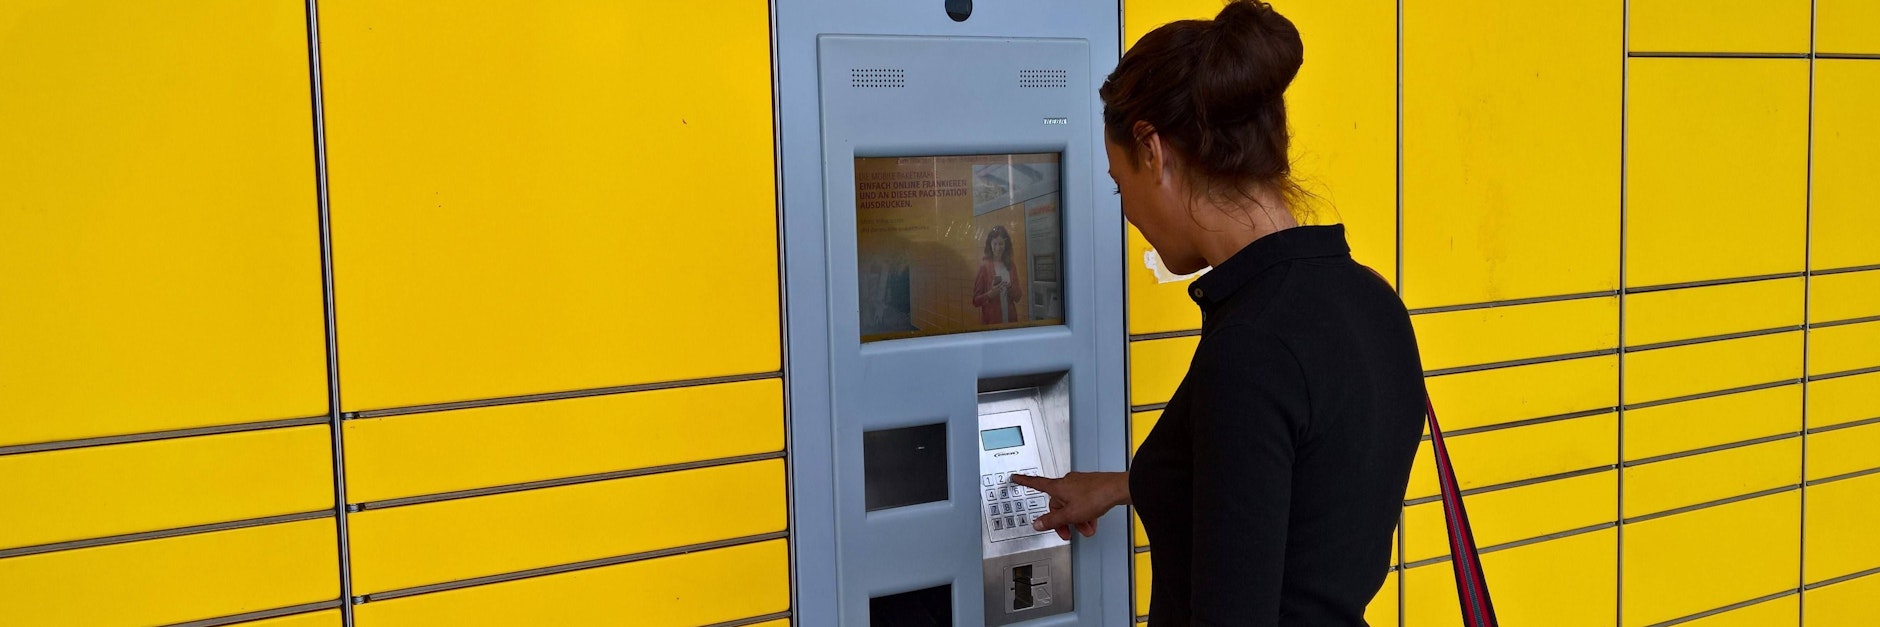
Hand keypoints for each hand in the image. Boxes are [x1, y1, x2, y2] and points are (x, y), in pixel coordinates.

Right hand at [1009, 472, 1128, 540]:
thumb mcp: (1070, 515)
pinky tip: (1092, 521)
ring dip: (1077, 519)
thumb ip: (1053, 521)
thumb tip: (1038, 523)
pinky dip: (1085, 513)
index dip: (1025, 482)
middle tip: (1068, 531)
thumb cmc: (1096, 496)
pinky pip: (1083, 502)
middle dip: (1063, 520)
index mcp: (1058, 487)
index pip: (1036, 484)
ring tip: (1086, 528)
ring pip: (1072, 504)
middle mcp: (1068, 482)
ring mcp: (1080, 484)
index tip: (1016, 478)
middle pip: (1058, 503)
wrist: (1118, 489)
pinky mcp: (1091, 486)